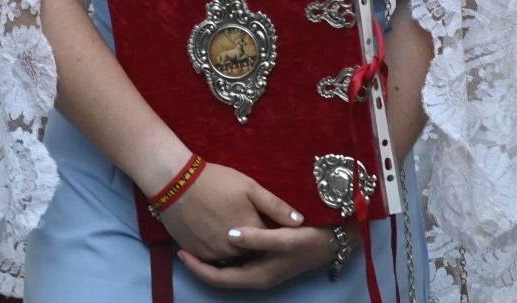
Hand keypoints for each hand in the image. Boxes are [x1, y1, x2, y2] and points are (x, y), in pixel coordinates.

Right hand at [155, 161, 304, 265]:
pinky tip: (214, 229)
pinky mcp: (196, 253)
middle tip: (242, 218)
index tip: (266, 219)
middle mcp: (233, 250)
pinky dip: (217, 248)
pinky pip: (212, 257)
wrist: (176, 182)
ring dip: (235, 246)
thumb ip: (276, 206)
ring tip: (226, 222)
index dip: (270, 231)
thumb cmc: (216, 181)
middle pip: (250, 252)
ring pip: (231, 256)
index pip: (269, 241)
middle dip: (253, 241)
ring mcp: (213, 254)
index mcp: (250, 234)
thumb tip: (300, 222)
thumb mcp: (250, 187)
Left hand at [178, 224, 335, 289]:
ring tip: (195, 241)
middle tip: (182, 246)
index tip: (181, 253)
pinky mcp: (266, 258)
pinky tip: (219, 237)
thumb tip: (228, 237)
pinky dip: (225, 252)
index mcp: (258, 276)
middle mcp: (257, 275)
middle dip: (201, 264)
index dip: (198, 268)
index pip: (219, 279)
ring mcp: (262, 268)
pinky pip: (238, 259)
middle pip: (221, 276)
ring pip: (229, 268)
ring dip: (212, 258)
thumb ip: (256, 237)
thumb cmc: (309, 240)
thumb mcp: (283, 238)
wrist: (334, 240)